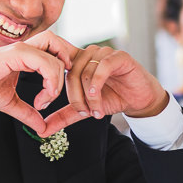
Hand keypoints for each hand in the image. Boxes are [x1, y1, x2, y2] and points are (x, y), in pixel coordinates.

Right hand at [0, 31, 78, 135]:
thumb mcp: (11, 103)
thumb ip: (28, 113)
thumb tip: (41, 128)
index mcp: (25, 56)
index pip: (52, 51)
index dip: (60, 68)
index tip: (52, 94)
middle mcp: (25, 49)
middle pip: (57, 44)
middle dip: (65, 65)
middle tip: (58, 89)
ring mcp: (22, 49)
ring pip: (54, 56)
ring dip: (57, 79)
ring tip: (47, 97)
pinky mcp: (17, 53)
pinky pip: (45, 63)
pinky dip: (50, 81)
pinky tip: (42, 97)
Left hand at [41, 44, 168, 135]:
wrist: (140, 99)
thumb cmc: (113, 98)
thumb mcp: (85, 109)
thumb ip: (65, 116)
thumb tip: (42, 129)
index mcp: (77, 61)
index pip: (57, 65)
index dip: (50, 81)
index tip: (43, 104)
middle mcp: (88, 53)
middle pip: (71, 73)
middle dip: (75, 98)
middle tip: (84, 113)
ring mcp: (104, 52)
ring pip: (85, 73)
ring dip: (89, 98)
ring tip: (96, 112)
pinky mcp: (119, 56)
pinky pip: (101, 68)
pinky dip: (97, 86)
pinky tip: (98, 99)